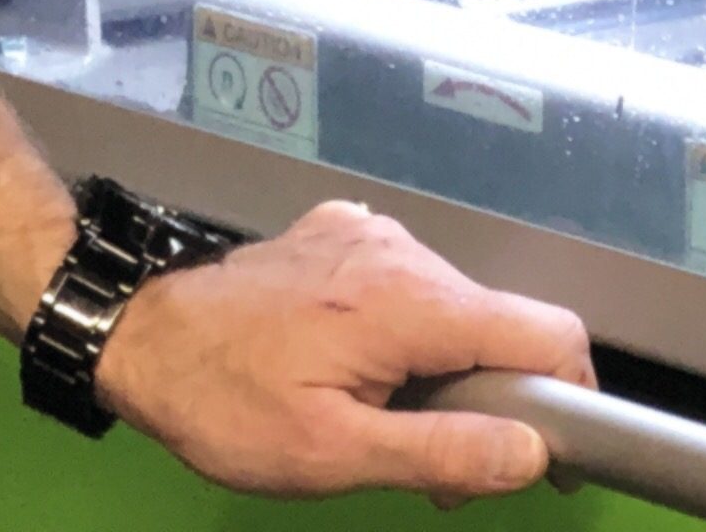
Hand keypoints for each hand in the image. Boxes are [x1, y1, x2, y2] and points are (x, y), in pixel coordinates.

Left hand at [91, 199, 593, 506]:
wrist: (134, 334)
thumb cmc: (224, 401)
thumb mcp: (334, 453)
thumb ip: (444, 451)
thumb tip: (534, 452)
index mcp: (410, 299)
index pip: (550, 334)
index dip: (571, 401)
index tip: (547, 457)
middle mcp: (399, 250)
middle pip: (502, 327)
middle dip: (494, 403)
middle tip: (437, 469)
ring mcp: (365, 235)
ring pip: (455, 311)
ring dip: (445, 375)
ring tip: (381, 425)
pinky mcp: (336, 236)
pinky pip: (406, 289)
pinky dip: (405, 339)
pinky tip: (354, 377)